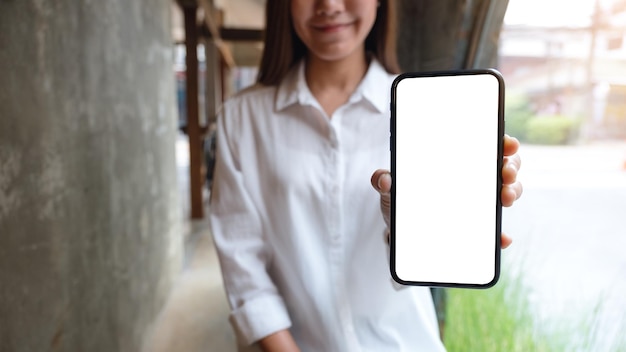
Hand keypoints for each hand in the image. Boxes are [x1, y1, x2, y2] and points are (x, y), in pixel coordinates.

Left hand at [371, 134, 522, 248]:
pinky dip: (500, 236)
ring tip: (505, 199)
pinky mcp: (479, 230)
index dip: (502, 143)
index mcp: (457, 163)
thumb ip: (383, 181)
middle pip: (504, 166)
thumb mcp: (390, 189)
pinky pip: (495, 232)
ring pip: (507, 193)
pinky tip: (502, 239)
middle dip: (511, 167)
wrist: (400, 234)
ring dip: (512, 193)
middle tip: (505, 173)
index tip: (507, 144)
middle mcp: (474, 180)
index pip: (486, 146)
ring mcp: (479, 204)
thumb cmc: (401, 201)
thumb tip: (382, 179)